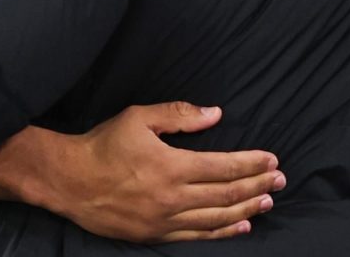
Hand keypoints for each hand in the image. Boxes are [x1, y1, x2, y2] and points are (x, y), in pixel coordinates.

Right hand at [0, 103, 285, 242]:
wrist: (69, 181)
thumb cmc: (103, 145)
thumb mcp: (138, 118)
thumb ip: (179, 115)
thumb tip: (215, 114)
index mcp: (171, 165)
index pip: (224, 166)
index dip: (251, 163)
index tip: (272, 159)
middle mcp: (173, 196)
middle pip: (227, 193)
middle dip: (257, 185)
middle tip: (280, 180)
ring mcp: (165, 219)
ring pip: (217, 217)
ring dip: (247, 209)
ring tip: (269, 201)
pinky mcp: (156, 234)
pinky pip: (197, 236)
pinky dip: (222, 232)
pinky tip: (240, 226)